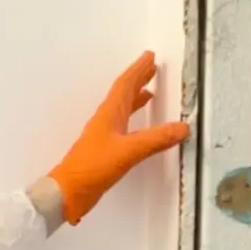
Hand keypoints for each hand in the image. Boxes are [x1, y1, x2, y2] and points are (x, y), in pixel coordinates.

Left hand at [47, 51, 190, 225]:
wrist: (68, 192)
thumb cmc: (92, 168)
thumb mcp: (128, 151)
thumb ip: (156, 139)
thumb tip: (181, 128)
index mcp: (109, 115)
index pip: (125, 86)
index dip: (138, 70)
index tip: (149, 57)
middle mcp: (106, 121)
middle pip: (123, 94)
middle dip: (137, 79)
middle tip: (150, 68)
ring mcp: (104, 136)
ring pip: (123, 109)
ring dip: (136, 98)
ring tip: (149, 92)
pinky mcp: (105, 150)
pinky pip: (123, 127)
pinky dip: (133, 120)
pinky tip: (139, 128)